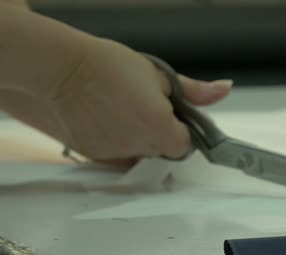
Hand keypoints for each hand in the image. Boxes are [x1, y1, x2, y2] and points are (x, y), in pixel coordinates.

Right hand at [0, 38, 231, 162]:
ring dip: (137, 139)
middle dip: (159, 134)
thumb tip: (225, 89)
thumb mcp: (159, 74)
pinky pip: (116, 157)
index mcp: (159, 126)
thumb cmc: (110, 66)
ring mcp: (114, 154)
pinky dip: (117, 143)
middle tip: (143, 108)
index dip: (180, 131)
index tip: (170, 115)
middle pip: (161, 151)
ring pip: (138, 155)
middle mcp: (138, 146)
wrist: (60, 69)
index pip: (183, 145)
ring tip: (121, 111)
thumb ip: (194, 91)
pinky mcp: (94, 156)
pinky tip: (106, 120)